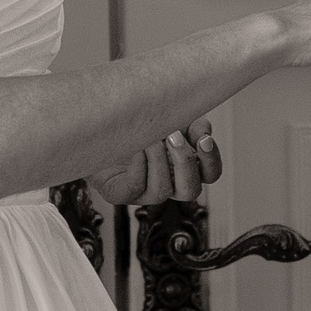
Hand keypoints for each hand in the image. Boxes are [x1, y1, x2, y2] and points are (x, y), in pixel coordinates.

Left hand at [88, 122, 222, 208]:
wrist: (98, 125)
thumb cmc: (138, 123)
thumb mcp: (170, 117)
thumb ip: (191, 124)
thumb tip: (205, 130)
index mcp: (184, 167)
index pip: (210, 173)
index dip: (211, 160)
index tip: (204, 139)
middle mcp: (168, 184)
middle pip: (190, 191)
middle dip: (185, 164)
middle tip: (174, 137)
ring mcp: (143, 193)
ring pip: (161, 192)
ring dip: (159, 162)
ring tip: (151, 138)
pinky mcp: (119, 193)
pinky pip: (134, 188)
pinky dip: (138, 167)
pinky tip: (136, 147)